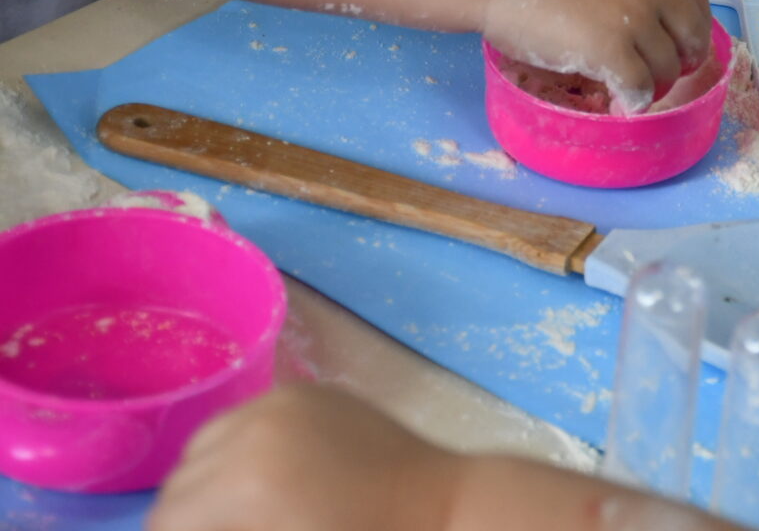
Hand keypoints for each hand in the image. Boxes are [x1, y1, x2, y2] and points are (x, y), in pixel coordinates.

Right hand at [150, 385, 461, 530]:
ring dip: (208, 481)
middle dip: (190, 516)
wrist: (441, 504)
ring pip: (204, 447)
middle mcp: (253, 430)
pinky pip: (245, 420)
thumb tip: (181, 526)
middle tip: (217, 529)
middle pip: (180, 483)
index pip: (168, 520)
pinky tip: (265, 478)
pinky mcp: (305, 391)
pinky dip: (240, 449)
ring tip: (238, 510)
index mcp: (242, 484)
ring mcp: (280, 402)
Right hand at [482, 0, 711, 111]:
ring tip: (631, 89)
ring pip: (667, 69)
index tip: (679, 49)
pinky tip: (622, 101)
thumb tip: (658, 25)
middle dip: (682, 62)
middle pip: (693, 39)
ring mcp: (634, 19)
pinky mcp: (611, 50)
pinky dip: (635, 100)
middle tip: (659, 75)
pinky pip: (641, 87)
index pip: (697, 4)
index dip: (692, 32)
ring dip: (653, 85)